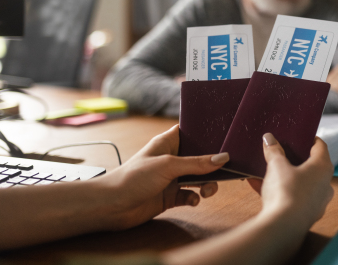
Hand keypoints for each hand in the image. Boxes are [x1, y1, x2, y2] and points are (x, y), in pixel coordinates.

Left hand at [98, 125, 229, 229]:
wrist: (112, 206)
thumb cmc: (133, 177)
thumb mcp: (168, 166)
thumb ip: (196, 163)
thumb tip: (222, 158)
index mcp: (169, 142)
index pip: (191, 132)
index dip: (207, 135)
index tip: (225, 139)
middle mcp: (172, 158)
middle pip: (200, 158)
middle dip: (213, 165)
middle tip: (224, 171)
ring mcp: (171, 178)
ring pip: (198, 178)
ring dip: (207, 184)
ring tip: (208, 191)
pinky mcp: (170, 195)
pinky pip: (190, 194)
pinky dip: (195, 197)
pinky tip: (194, 200)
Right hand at [248, 134, 333, 230]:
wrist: (283, 227)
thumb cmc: (286, 192)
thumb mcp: (276, 165)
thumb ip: (273, 151)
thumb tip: (269, 138)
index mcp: (322, 167)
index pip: (320, 146)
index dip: (310, 139)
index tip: (300, 136)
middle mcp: (325, 185)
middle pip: (310, 166)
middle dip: (294, 160)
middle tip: (281, 153)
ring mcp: (317, 202)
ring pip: (300, 184)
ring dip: (284, 176)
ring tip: (265, 171)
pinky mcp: (306, 215)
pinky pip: (292, 198)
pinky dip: (279, 192)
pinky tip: (258, 187)